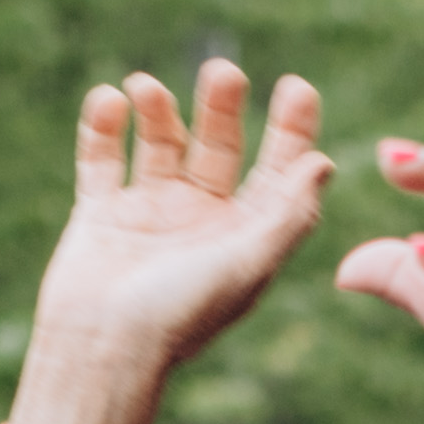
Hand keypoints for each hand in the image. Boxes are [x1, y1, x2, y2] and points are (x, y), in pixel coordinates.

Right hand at [6, 64, 335, 423]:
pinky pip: (102, 158)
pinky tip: (111, 100)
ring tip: (145, 88)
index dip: (292, 130)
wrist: (101, 351)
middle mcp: (201, 221)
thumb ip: (288, 215)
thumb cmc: (180, 316)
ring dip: (157, 108)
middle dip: (221, 107)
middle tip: (224, 73)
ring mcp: (149, 215)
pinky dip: (103, 125)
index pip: (277, 171)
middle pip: (218, 146)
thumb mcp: (247, 265)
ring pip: (159, 143)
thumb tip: (323, 163)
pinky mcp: (100, 215)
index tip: (297, 87)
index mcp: (244, 236)